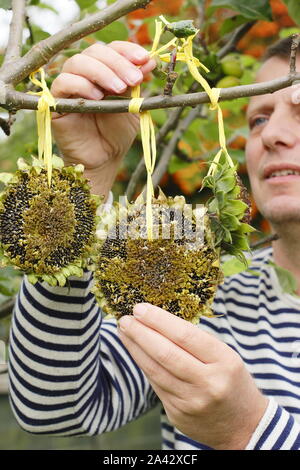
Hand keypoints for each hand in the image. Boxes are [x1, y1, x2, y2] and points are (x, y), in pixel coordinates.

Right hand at [50, 41, 155, 196]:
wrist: (105, 159)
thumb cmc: (117, 134)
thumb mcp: (132, 106)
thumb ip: (137, 85)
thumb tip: (150, 61)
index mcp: (105, 71)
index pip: (112, 49)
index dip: (127, 50)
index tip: (145, 59)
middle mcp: (85, 74)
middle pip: (95, 51)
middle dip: (117, 63)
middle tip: (133, 80)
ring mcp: (69, 86)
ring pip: (77, 62)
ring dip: (101, 71)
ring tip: (118, 89)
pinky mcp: (56, 101)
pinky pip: (62, 83)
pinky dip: (80, 84)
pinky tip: (97, 96)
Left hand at [118, 303, 268, 449]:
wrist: (244, 426)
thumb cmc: (232, 381)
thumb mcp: (226, 356)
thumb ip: (196, 342)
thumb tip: (158, 321)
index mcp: (224, 361)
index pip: (185, 336)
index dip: (159, 320)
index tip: (141, 308)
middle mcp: (208, 383)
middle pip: (166, 354)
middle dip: (140, 333)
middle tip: (125, 318)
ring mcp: (192, 402)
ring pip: (155, 370)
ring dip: (135, 348)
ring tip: (124, 332)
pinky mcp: (178, 414)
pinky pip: (155, 385)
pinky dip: (143, 365)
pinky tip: (135, 352)